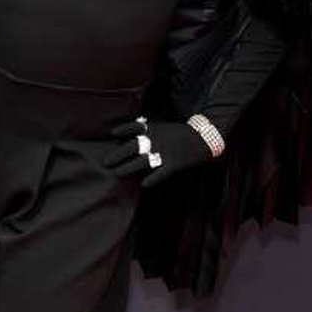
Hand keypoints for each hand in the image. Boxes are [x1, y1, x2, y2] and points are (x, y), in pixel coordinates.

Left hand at [101, 115, 219, 189]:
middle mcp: (158, 139)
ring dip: (128, 168)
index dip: (123, 129)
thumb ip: (150, 131)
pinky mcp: (174, 163)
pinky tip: (143, 184)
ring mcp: (165, 152)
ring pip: (143, 161)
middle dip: (118, 154)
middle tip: (105, 162)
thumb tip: (132, 137)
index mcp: (155, 128)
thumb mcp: (164, 127)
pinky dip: (152, 179)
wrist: (205, 138)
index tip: (112, 133)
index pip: (135, 127)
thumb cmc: (183, 133)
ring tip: (117, 173)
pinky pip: (161, 173)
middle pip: (134, 146)